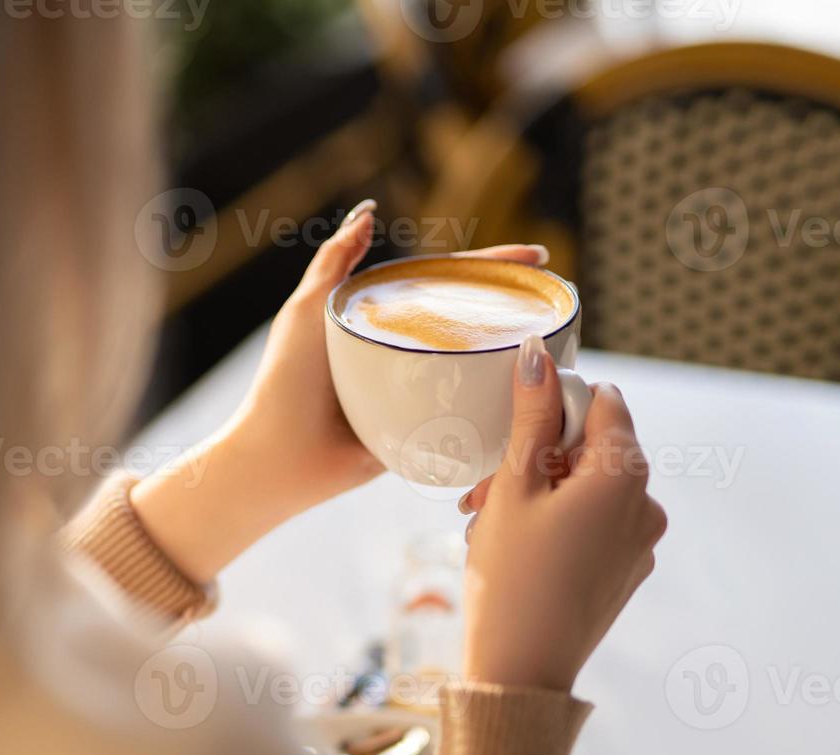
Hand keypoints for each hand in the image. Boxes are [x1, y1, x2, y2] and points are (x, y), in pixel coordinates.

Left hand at [226, 202, 552, 513]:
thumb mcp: (307, 311)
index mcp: (381, 319)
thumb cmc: (285, 382)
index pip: (445, 281)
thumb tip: (368, 211)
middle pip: (467, 320)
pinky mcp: (422, 431)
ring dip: (515, 354)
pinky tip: (534, 396)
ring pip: (473, 366)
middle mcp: (402, 351)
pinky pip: (465, 414)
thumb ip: (333, 262)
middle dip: (514, 306)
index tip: (536, 254)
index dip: (491, 265)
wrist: (280, 458)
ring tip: (559, 342)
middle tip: (557, 296)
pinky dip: (498, 404)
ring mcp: (416, 391)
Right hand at [458, 336, 666, 690]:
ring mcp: (641, 542)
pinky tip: (514, 549)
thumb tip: (538, 354)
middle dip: (535, 459)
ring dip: (538, 493)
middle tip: (481, 494)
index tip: (512, 446)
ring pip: (587, 488)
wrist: (521, 672)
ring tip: (487, 525)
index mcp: (625, 474)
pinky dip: (556, 525)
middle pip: (592, 448)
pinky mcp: (628, 571)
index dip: (550, 411)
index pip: (600, 401)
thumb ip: (530, 415)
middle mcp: (647, 504)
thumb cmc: (511, 577)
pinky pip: (594, 525)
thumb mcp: (513, 487)